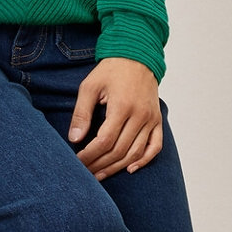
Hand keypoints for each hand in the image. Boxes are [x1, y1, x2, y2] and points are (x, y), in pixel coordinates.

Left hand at [69, 58, 162, 178]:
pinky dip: (144, 161)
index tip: (78, 161)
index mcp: (122, 106)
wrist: (137, 56)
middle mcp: (139, 115)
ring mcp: (151, 119)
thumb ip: (81, 113)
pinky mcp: (157, 120)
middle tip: (85, 173)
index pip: (105, 141)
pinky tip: (129, 169)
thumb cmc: (111, 70)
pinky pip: (155, 146)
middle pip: (120, 150)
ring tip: (100, 175)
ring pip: (135, 153)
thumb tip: (74, 139)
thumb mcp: (90, 87)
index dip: (90, 155)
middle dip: (100, 165)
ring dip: (117, 167)